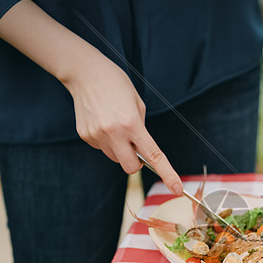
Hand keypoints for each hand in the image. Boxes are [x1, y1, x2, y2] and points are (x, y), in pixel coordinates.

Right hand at [0, 0, 182, 194]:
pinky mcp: (85, 136)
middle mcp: (113, 133)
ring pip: (115, 158)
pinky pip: (101, 148)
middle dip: (136, 163)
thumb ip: (141, 128)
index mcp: (132, 123)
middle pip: (130, 168)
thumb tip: (139, 150)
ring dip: (120, 149)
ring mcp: (97, 136)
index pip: (153, 156)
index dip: (167, 174)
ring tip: (115, 125)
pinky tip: (103, 122)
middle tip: (136, 147)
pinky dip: (106, 141)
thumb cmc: (116, 85)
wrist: (85, 73)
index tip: (177, 189)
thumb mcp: (137, 104)